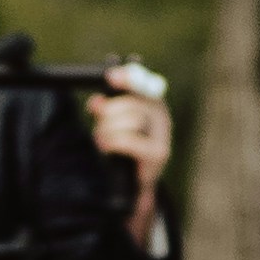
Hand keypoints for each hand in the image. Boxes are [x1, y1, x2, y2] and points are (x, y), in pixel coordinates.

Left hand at [90, 73, 173, 249]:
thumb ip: (105, 110)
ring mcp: (163, 136)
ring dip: (109, 129)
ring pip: (132, 121)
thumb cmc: (123, 148)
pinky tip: (104, 145)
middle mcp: (162, 118)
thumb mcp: (112, 124)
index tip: (110, 77)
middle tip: (98, 120)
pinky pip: (130, 141)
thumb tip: (97, 102)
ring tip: (101, 138)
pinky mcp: (158, 154)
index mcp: (152, 104)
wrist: (133, 183)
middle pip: (134, 104)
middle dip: (109, 111)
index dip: (127, 79)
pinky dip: (113, 142)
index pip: (142, 85)